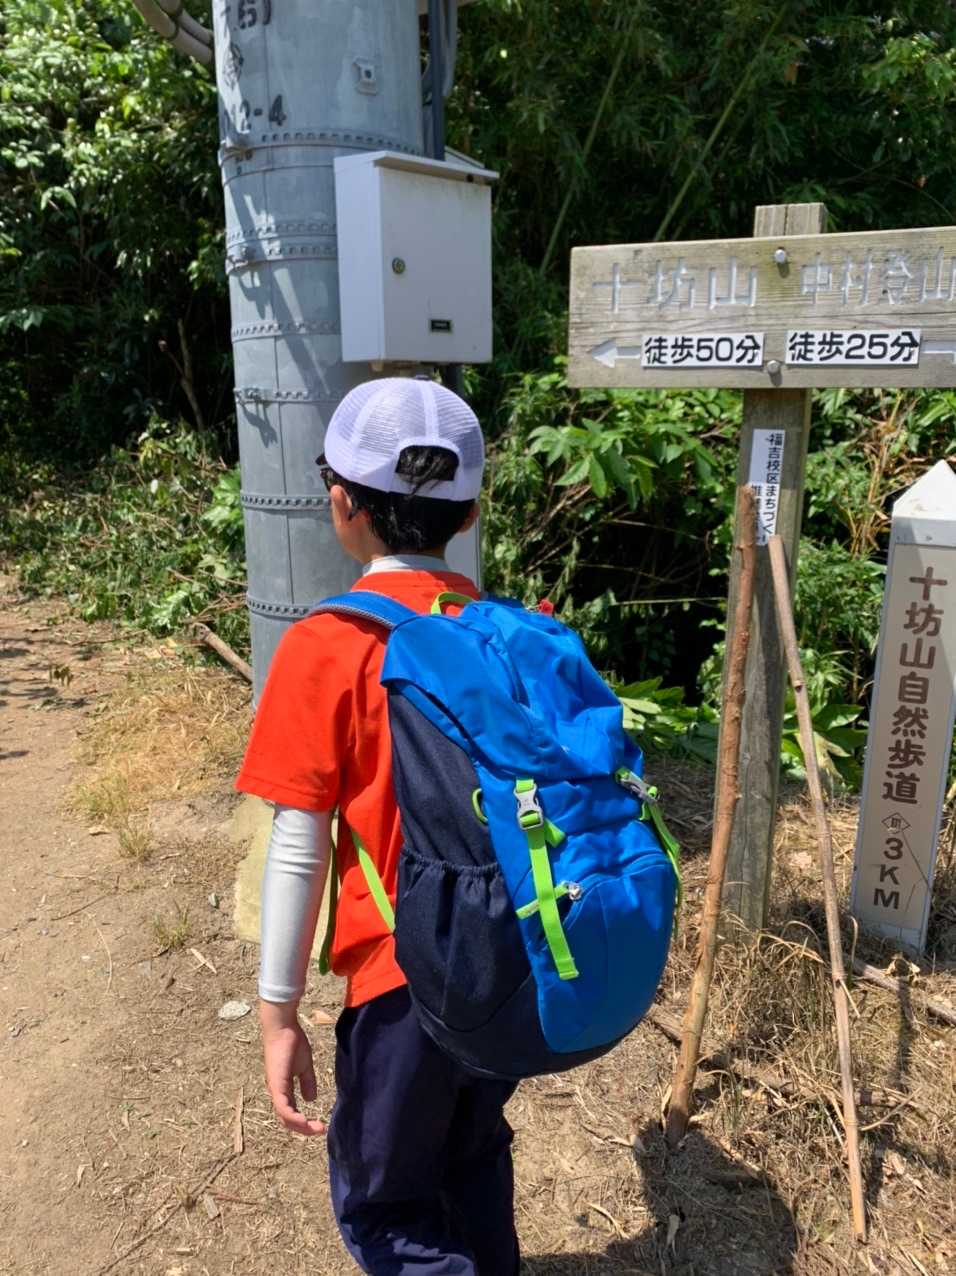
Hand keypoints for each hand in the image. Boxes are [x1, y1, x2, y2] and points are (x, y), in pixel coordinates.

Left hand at [259, 1001, 326, 1136]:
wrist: (282, 1027)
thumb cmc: (292, 1042)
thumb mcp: (304, 1065)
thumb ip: (307, 1082)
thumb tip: (310, 1099)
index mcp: (283, 1089)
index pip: (291, 1113)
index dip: (304, 1122)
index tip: (321, 1125)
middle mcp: (277, 1093)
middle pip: (287, 1120)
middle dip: (304, 1128)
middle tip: (320, 1130)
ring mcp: (275, 1090)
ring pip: (285, 1118)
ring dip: (300, 1126)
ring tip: (316, 1128)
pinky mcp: (277, 1086)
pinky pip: (283, 1108)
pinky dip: (294, 1118)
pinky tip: (305, 1121)